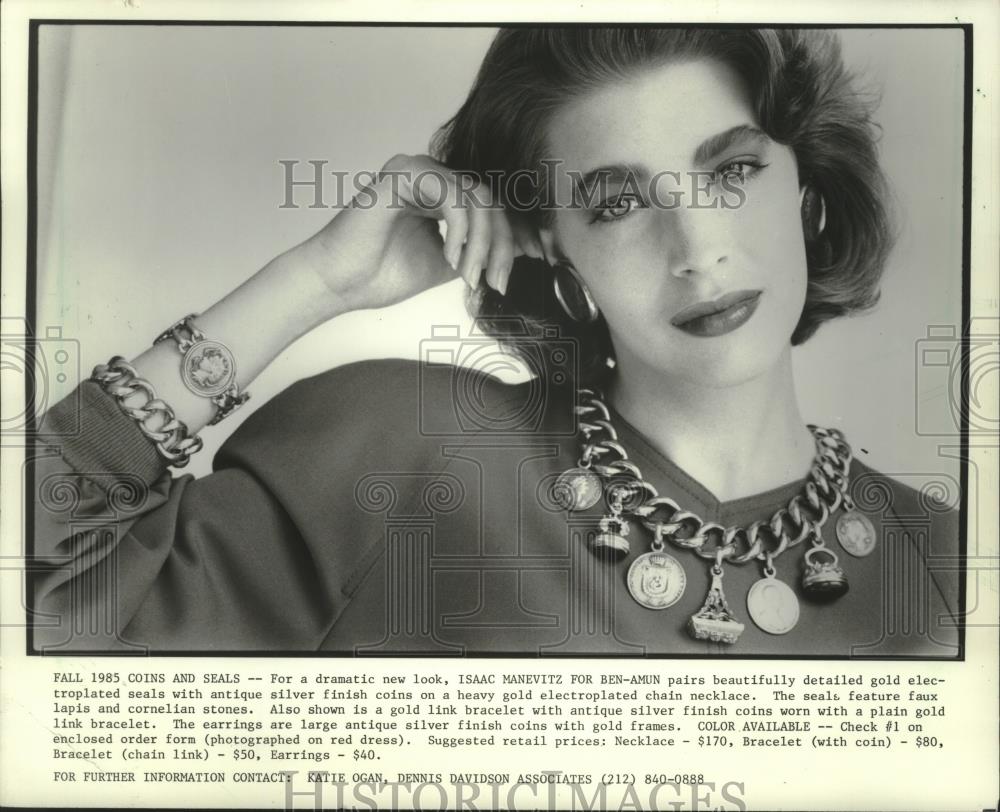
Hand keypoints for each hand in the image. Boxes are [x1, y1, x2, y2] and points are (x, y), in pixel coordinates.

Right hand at [289, 153, 543, 314]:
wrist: (340, 284)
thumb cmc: (381, 275)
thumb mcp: (447, 265)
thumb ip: (477, 251)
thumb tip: (518, 252)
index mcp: (442, 196)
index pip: (493, 207)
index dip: (518, 233)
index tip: (539, 260)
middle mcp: (433, 177)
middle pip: (491, 202)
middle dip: (502, 245)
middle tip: (499, 282)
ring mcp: (418, 171)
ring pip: (477, 198)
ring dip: (482, 242)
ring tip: (472, 276)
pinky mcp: (404, 173)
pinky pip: (452, 194)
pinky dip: (461, 229)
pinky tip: (453, 258)